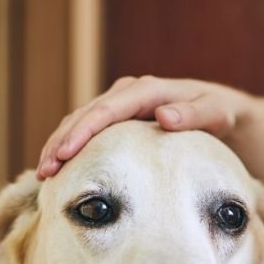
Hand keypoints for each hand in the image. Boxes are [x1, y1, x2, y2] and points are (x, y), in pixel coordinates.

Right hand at [36, 76, 249, 178]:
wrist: (219, 109)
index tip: (65, 154)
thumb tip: (164, 116)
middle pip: (85, 115)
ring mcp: (120, 104)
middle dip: (62, 142)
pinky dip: (71, 146)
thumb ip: (193, 114)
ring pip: (80, 121)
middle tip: (46, 170)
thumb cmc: (218, 113)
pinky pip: (88, 129)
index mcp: (147, 90)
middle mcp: (129, 92)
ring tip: (45, 173)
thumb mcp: (214, 112)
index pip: (106, 111)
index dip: (83, 132)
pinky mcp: (118, 119)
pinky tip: (60, 167)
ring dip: (60, 145)